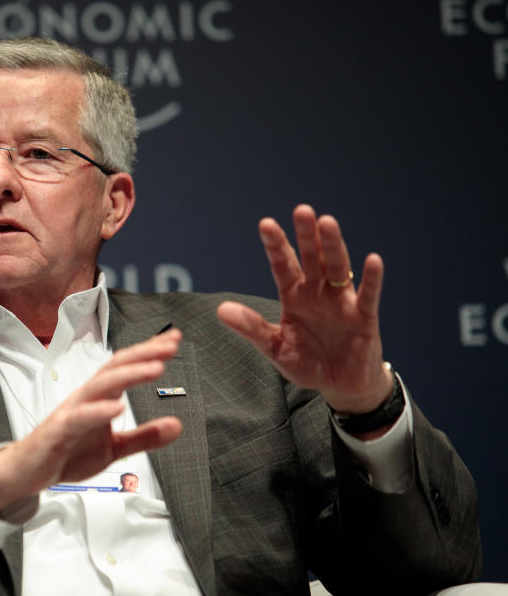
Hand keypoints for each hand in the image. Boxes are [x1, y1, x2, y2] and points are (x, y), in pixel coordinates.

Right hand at [0, 329, 183, 512]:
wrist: (28, 471)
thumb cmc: (66, 452)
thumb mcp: (114, 448)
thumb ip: (144, 437)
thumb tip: (177, 425)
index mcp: (99, 397)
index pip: (126, 367)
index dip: (149, 352)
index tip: (174, 339)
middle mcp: (86, 397)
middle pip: (116, 367)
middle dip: (144, 353)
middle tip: (170, 344)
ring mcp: (72, 411)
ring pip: (101, 384)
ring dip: (129, 374)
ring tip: (156, 368)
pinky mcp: (59, 430)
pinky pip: (79, 417)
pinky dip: (99, 410)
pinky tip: (118, 407)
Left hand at [217, 204, 393, 415]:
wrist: (340, 385)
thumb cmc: (308, 363)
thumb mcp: (275, 348)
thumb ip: (252, 328)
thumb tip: (221, 309)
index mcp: (294, 296)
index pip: (283, 265)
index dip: (276, 245)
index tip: (266, 224)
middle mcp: (318, 292)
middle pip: (311, 258)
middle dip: (305, 235)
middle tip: (301, 210)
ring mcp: (342, 302)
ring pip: (337, 268)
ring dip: (333, 246)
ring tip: (327, 222)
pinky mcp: (364, 317)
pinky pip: (368, 295)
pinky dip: (372, 278)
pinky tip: (372, 259)